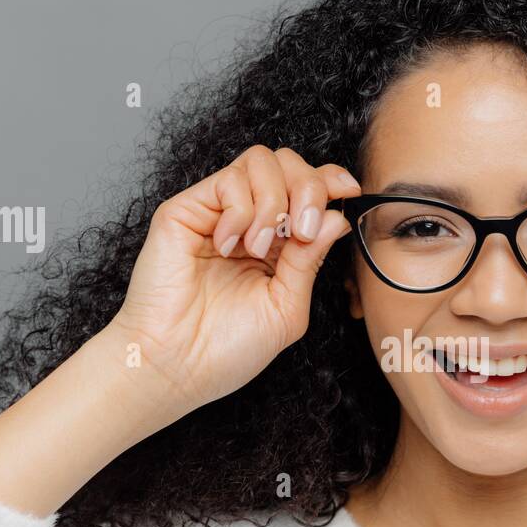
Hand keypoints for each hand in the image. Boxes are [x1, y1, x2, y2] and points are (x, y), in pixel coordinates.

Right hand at [108, 145, 361, 410]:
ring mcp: (216, 213)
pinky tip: (229, 246)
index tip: (349, 190)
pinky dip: (241, 211)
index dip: (330, 179)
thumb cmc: (227, 348)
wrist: (177, 366)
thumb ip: (310, 260)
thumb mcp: (286, 306)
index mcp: (277, 244)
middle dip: (308, 188)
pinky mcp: (185, 210)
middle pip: (288, 162)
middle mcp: (248, 221)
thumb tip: (337, 216)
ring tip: (259, 249)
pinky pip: (228, 180)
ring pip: (261, 160)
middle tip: (302, 230)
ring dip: (274, 201)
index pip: (306, 187)